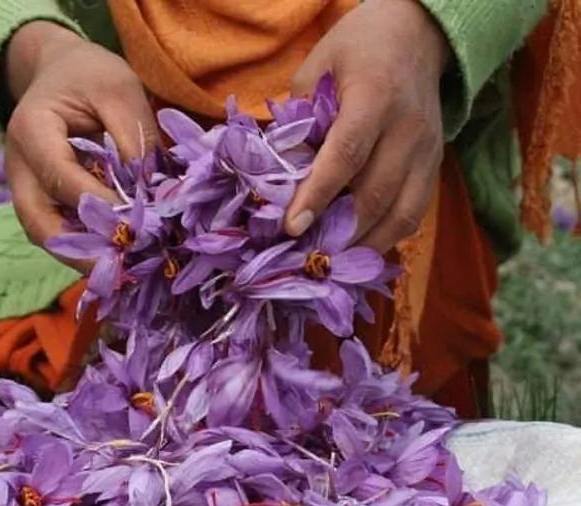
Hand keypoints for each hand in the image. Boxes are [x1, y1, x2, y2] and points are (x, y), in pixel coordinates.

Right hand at [3, 22, 159, 259]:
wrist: (59, 74)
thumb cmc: (89, 77)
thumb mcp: (117, 89)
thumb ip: (134, 136)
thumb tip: (152, 192)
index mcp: (30, 131)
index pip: (61, 179)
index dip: (99, 206)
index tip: (139, 225)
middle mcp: (19, 168)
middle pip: (39, 225)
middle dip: (80, 253)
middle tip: (121, 272)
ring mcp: (26, 191)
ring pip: (47, 237)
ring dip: (83, 258)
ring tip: (124, 273)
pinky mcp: (42, 204)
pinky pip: (60, 234)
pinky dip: (86, 249)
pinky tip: (118, 260)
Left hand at [284, 0, 449, 253]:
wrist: (419, 34)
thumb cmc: (357, 50)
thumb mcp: (317, 68)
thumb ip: (298, 120)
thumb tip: (279, 177)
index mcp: (375, 96)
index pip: (346, 154)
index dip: (318, 195)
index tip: (292, 229)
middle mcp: (407, 128)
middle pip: (374, 194)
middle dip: (337, 233)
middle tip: (303, 257)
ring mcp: (427, 152)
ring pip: (399, 215)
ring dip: (362, 246)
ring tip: (328, 264)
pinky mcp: (434, 168)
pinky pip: (412, 216)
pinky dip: (384, 240)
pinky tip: (356, 252)